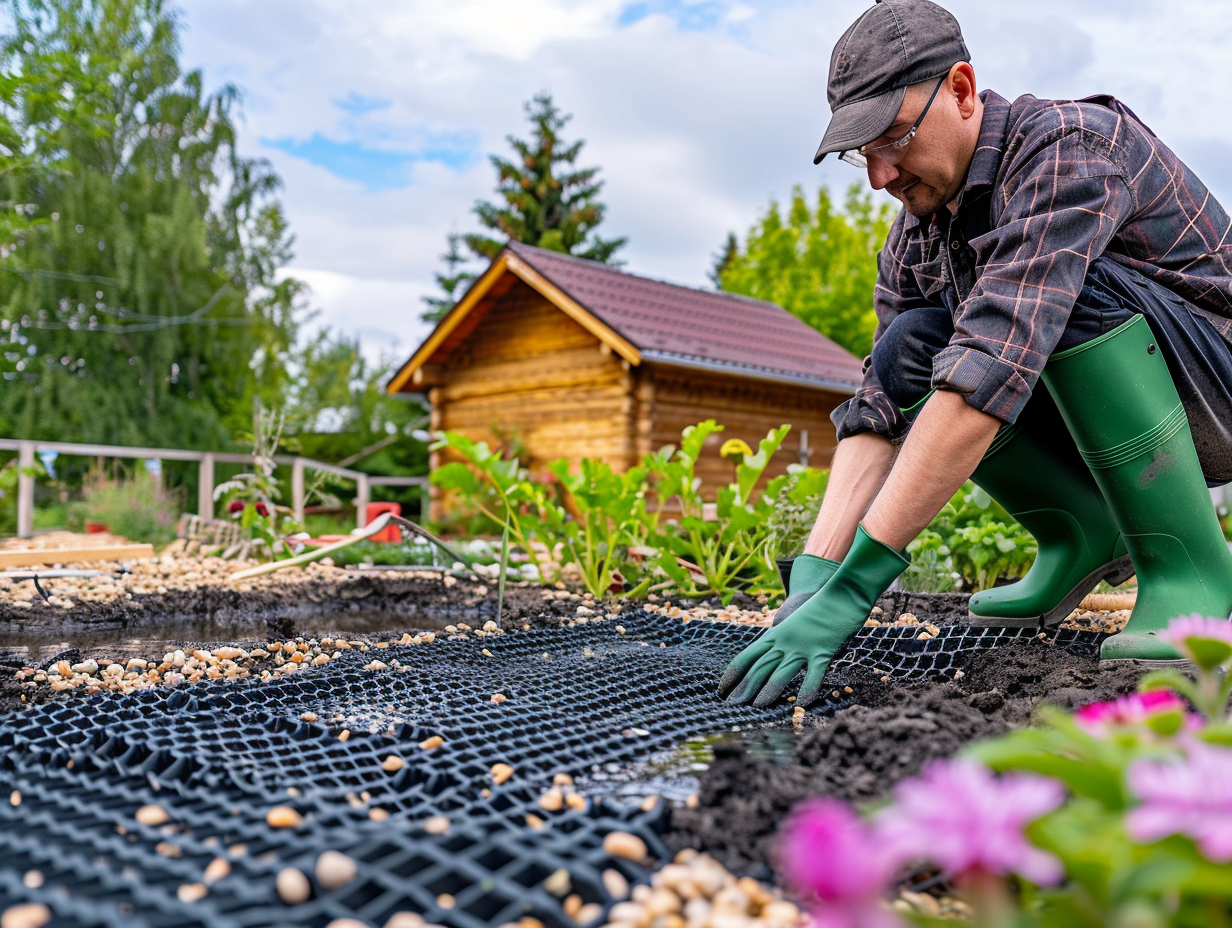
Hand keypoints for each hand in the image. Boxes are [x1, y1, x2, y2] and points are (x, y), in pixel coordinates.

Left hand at [718, 526, 908, 706]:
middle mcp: (784, 642)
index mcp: (774, 635)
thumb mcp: (791, 624)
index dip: (732, 674)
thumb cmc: (817, 609)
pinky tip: (801, 704)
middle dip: (744, 688)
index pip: (747, 657)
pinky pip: (814, 674)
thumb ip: (780, 641)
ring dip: (768, 691)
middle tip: (731, 706)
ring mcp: (803, 647)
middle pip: (759, 668)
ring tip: (757, 707)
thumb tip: (770, 660)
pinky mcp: (823, 651)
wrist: (839, 594)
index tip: (721, 690)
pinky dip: (807, 689)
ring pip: (781, 673)